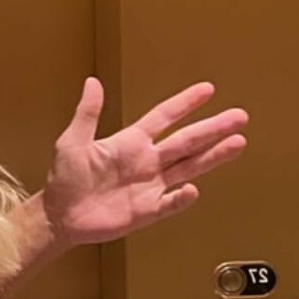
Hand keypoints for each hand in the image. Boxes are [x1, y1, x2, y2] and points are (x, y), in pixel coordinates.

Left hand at [42, 77, 247, 248]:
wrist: (59, 216)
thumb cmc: (64, 179)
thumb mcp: (72, 142)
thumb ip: (87, 114)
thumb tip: (92, 82)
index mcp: (131, 142)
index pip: (164, 117)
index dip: (184, 104)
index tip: (207, 89)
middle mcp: (147, 161)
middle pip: (186, 141)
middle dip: (213, 128)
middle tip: (239, 116)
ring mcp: (150, 186)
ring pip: (188, 167)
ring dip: (212, 156)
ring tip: (237, 143)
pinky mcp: (146, 211)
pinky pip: (168, 203)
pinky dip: (180, 198)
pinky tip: (193, 189)